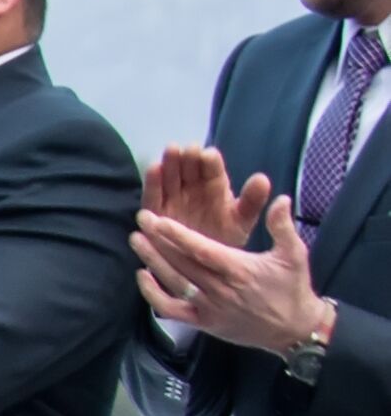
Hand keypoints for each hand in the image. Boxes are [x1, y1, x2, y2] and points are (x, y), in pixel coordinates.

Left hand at [135, 187, 337, 353]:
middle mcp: (220, 288)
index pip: (201, 250)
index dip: (177, 235)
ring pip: (174, 282)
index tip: (158, 219)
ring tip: (136, 240)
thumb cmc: (293, 288)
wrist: (294, 330)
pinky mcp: (203, 322)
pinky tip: (142, 276)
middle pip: (182, 263)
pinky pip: (172, 309)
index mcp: (239, 269)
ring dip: (153, 261)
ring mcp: (209, 307)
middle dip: (158, 241)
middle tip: (140, 219)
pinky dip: (153, 294)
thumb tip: (280, 198)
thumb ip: (283, 226)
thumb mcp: (294, 254)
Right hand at [141, 145, 268, 245]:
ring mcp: (173, 199)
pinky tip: (154, 168)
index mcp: (215, 187)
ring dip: (170, 163)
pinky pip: (153, 195)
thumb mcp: (243, 221)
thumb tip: (263, 178)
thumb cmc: (226, 241)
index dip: (210, 161)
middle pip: (189, 168)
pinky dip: (153, 182)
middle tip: (189, 148)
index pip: (212, 169)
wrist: (205, 266)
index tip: (209, 155)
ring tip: (171, 150)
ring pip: (170, 177)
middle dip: (188, 157)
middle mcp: (192, 189)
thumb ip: (252, 201)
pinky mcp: (155, 212)